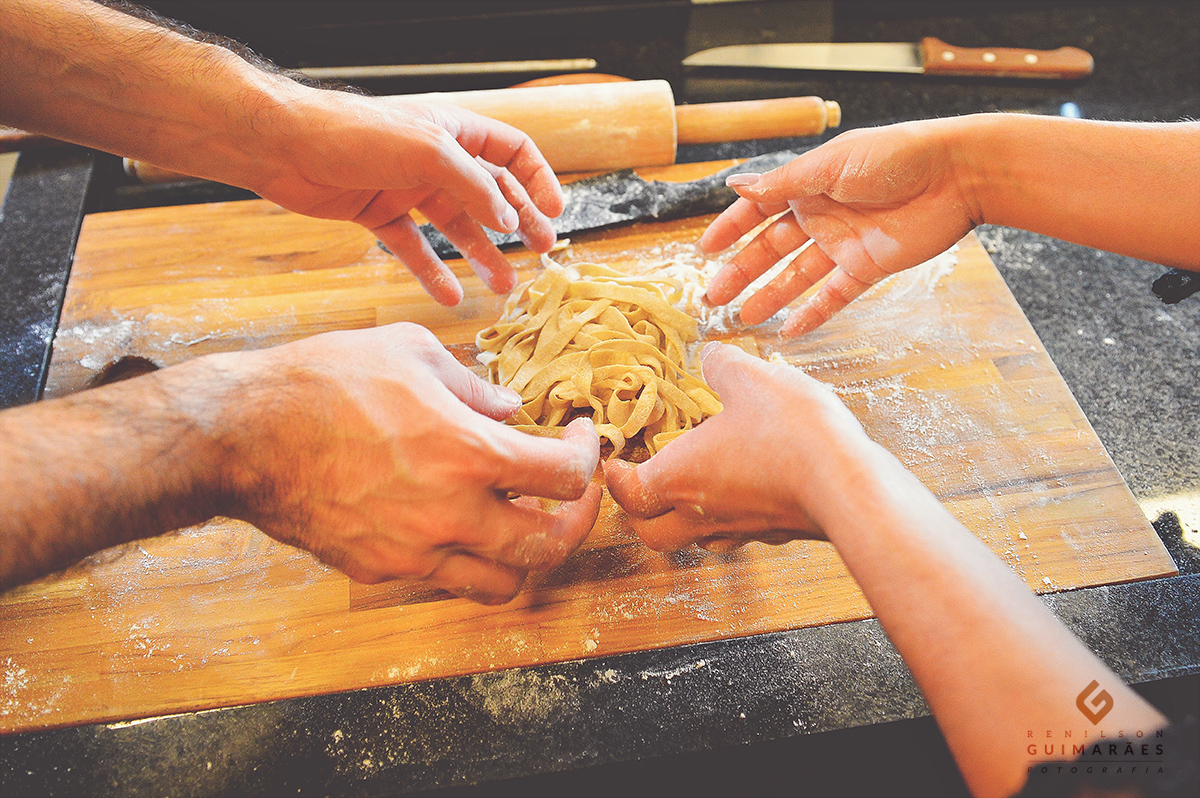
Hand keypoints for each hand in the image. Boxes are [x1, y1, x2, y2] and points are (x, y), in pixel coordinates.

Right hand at [216, 323, 599, 603]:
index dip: (587, 456)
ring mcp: (414, 552)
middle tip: (576, 494)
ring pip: (502, 583)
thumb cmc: (324, 382)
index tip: (581, 438)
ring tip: (521, 518)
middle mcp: (451, 516)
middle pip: (550, 545)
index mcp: (469, 455)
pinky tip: (458, 521)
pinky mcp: (380, 568)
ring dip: (526, 553)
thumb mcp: (411, 352)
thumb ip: (474, 384)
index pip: (566, 477)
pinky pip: (444, 578)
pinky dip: (467, 557)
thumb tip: (509, 408)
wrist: (242, 435)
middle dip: (578, 519)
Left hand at [247, 89, 564, 305]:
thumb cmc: (357, 134)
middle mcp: (434, 158)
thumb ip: (475, 187)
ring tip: (504, 286)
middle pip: (491, 193)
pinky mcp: (378, 213)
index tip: (556, 212)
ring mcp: (407, 187)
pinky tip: (449, 297)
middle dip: (519, 223)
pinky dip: (432, 272)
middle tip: (541, 254)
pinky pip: (414, 248)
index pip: (512, 151)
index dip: (539, 180)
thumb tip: (511, 219)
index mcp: (453, 130)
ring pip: (456, 226)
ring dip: (481, 255)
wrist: (285, 146)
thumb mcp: (430, 153)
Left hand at [603, 342, 877, 551]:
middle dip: (639, 514)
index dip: (615, 479)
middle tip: (643, 487)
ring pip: (696, 541)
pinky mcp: (777, 534)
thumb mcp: (750, 377)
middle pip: (652, 534)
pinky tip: (746, 492)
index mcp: (680, 477)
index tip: (615, 463)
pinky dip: (729, 520)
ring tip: (692, 491)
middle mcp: (703, 514)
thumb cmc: (791, 434)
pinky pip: (739, 537)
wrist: (850, 484)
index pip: (627, 493)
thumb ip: (723, 364)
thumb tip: (713, 357)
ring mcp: (742, 530)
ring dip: (683, 522)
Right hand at [699, 118, 979, 336]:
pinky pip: (834, 295)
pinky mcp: (868, 267)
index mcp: (809, 184)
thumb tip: (736, 186)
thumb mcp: (830, 166)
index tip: (706, 249)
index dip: (731, 228)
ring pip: (797, 276)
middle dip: (742, 271)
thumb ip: (783, 184)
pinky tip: (789, 331)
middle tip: (715, 297)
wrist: (956, 174)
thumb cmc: (896, 155)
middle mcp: (822, 214)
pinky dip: (813, 313)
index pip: (759, 209)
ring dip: (771, 295)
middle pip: (772, 248)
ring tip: (744, 317)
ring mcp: (844, 243)